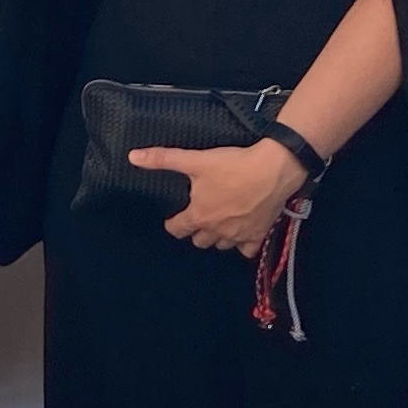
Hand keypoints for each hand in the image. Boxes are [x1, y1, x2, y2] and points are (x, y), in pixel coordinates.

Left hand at [132, 135, 304, 255]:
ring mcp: (237, 236)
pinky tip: (242, 235)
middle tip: (199, 218)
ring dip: (217, 238)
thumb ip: (163, 159)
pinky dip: (242, 245)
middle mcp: (215, 231)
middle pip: (199, 241)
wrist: (274, 169)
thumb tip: (133, 157)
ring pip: (221, 246)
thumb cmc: (233, 165)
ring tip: (219, 224)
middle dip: (196, 231)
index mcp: (198, 216)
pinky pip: (246, 250)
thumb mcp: (195, 160)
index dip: (173, 224)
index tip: (173, 220)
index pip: (176, 230)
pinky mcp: (257, 235)